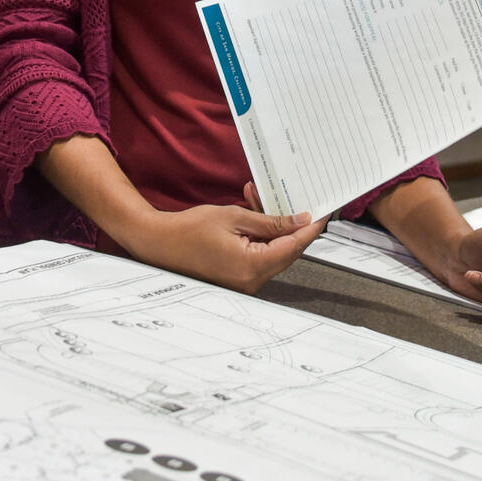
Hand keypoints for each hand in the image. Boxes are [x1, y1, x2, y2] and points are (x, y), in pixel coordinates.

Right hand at [125, 188, 325, 295]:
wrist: (160, 243)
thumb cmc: (189, 230)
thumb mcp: (234, 217)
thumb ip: (271, 222)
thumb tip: (299, 221)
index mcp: (253, 266)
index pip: (294, 246)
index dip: (310, 228)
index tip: (322, 213)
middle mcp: (252, 280)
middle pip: (286, 251)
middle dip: (289, 224)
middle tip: (292, 200)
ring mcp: (245, 282)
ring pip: (273, 252)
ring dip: (270, 226)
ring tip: (256, 198)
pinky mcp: (238, 278)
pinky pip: (259, 256)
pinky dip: (259, 236)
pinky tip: (250, 214)